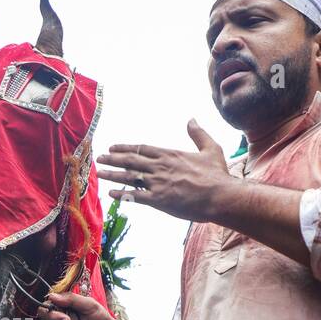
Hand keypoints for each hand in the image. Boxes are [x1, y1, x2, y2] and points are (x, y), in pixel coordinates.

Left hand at [96, 120, 235, 221]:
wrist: (221, 196)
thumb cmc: (217, 175)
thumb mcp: (211, 148)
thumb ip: (198, 134)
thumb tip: (192, 119)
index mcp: (170, 154)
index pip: (142, 148)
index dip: (126, 148)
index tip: (113, 147)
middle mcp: (161, 166)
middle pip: (131, 160)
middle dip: (113, 158)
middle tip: (100, 157)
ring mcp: (158, 183)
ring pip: (129, 176)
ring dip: (112, 174)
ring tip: (100, 173)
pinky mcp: (159, 200)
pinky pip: (135, 196)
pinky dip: (122, 194)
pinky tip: (111, 193)